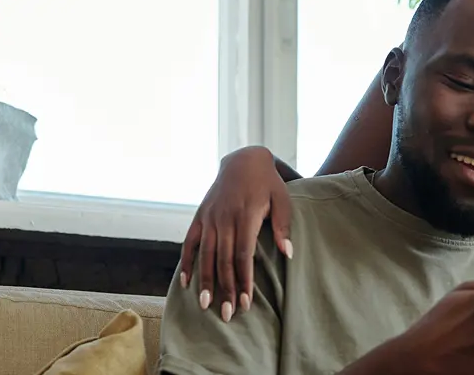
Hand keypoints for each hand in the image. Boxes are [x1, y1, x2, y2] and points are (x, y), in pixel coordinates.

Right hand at [177, 146, 292, 320]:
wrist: (244, 159)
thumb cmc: (267, 182)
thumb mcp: (282, 198)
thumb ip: (283, 225)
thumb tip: (288, 254)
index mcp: (246, 215)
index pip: (243, 255)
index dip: (244, 281)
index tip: (246, 303)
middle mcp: (224, 218)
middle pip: (223, 260)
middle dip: (226, 289)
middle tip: (227, 315)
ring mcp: (210, 217)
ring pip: (205, 255)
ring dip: (205, 281)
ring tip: (206, 306)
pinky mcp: (200, 216)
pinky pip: (189, 242)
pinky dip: (187, 262)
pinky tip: (186, 283)